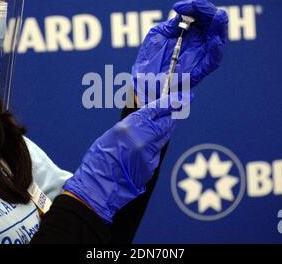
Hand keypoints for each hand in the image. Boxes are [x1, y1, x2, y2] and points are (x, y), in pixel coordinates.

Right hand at [63, 94, 191, 222]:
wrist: (98, 184)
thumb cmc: (100, 158)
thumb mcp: (114, 134)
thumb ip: (133, 126)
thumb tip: (148, 119)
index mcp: (130, 126)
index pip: (156, 109)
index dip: (171, 102)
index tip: (184, 96)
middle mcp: (142, 138)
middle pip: (165, 123)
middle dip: (173, 115)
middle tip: (181, 107)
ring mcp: (148, 153)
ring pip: (163, 137)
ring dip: (166, 130)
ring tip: (168, 122)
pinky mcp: (151, 166)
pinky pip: (157, 151)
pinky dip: (156, 147)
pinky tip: (150, 146)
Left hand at [132, 0, 227, 102]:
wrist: (141, 81)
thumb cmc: (149, 58)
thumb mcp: (158, 35)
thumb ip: (172, 25)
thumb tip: (183, 15)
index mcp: (190, 34)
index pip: (201, 16)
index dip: (195, 7)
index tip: (178, 6)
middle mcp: (198, 44)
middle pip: (213, 25)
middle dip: (208, 12)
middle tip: (198, 4)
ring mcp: (200, 58)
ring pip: (217, 41)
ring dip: (219, 28)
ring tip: (218, 15)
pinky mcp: (198, 73)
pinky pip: (212, 62)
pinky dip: (216, 50)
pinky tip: (216, 39)